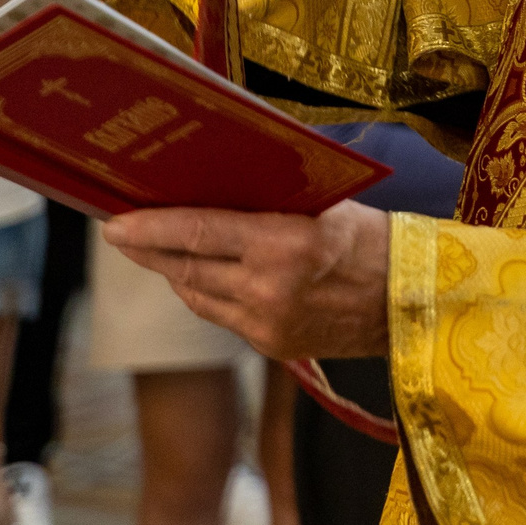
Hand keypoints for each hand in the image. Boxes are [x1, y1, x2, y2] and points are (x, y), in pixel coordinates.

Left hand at [104, 200, 391, 359]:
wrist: (411, 302)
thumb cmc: (372, 238)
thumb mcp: (324, 204)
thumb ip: (269, 198)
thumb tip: (212, 178)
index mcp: (285, 244)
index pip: (200, 233)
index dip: (151, 229)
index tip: (114, 224)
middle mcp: (270, 290)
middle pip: (188, 269)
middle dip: (148, 250)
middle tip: (118, 232)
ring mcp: (268, 325)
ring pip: (198, 296)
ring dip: (172, 272)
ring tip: (153, 249)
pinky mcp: (272, 346)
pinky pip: (222, 315)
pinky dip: (205, 292)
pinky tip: (198, 274)